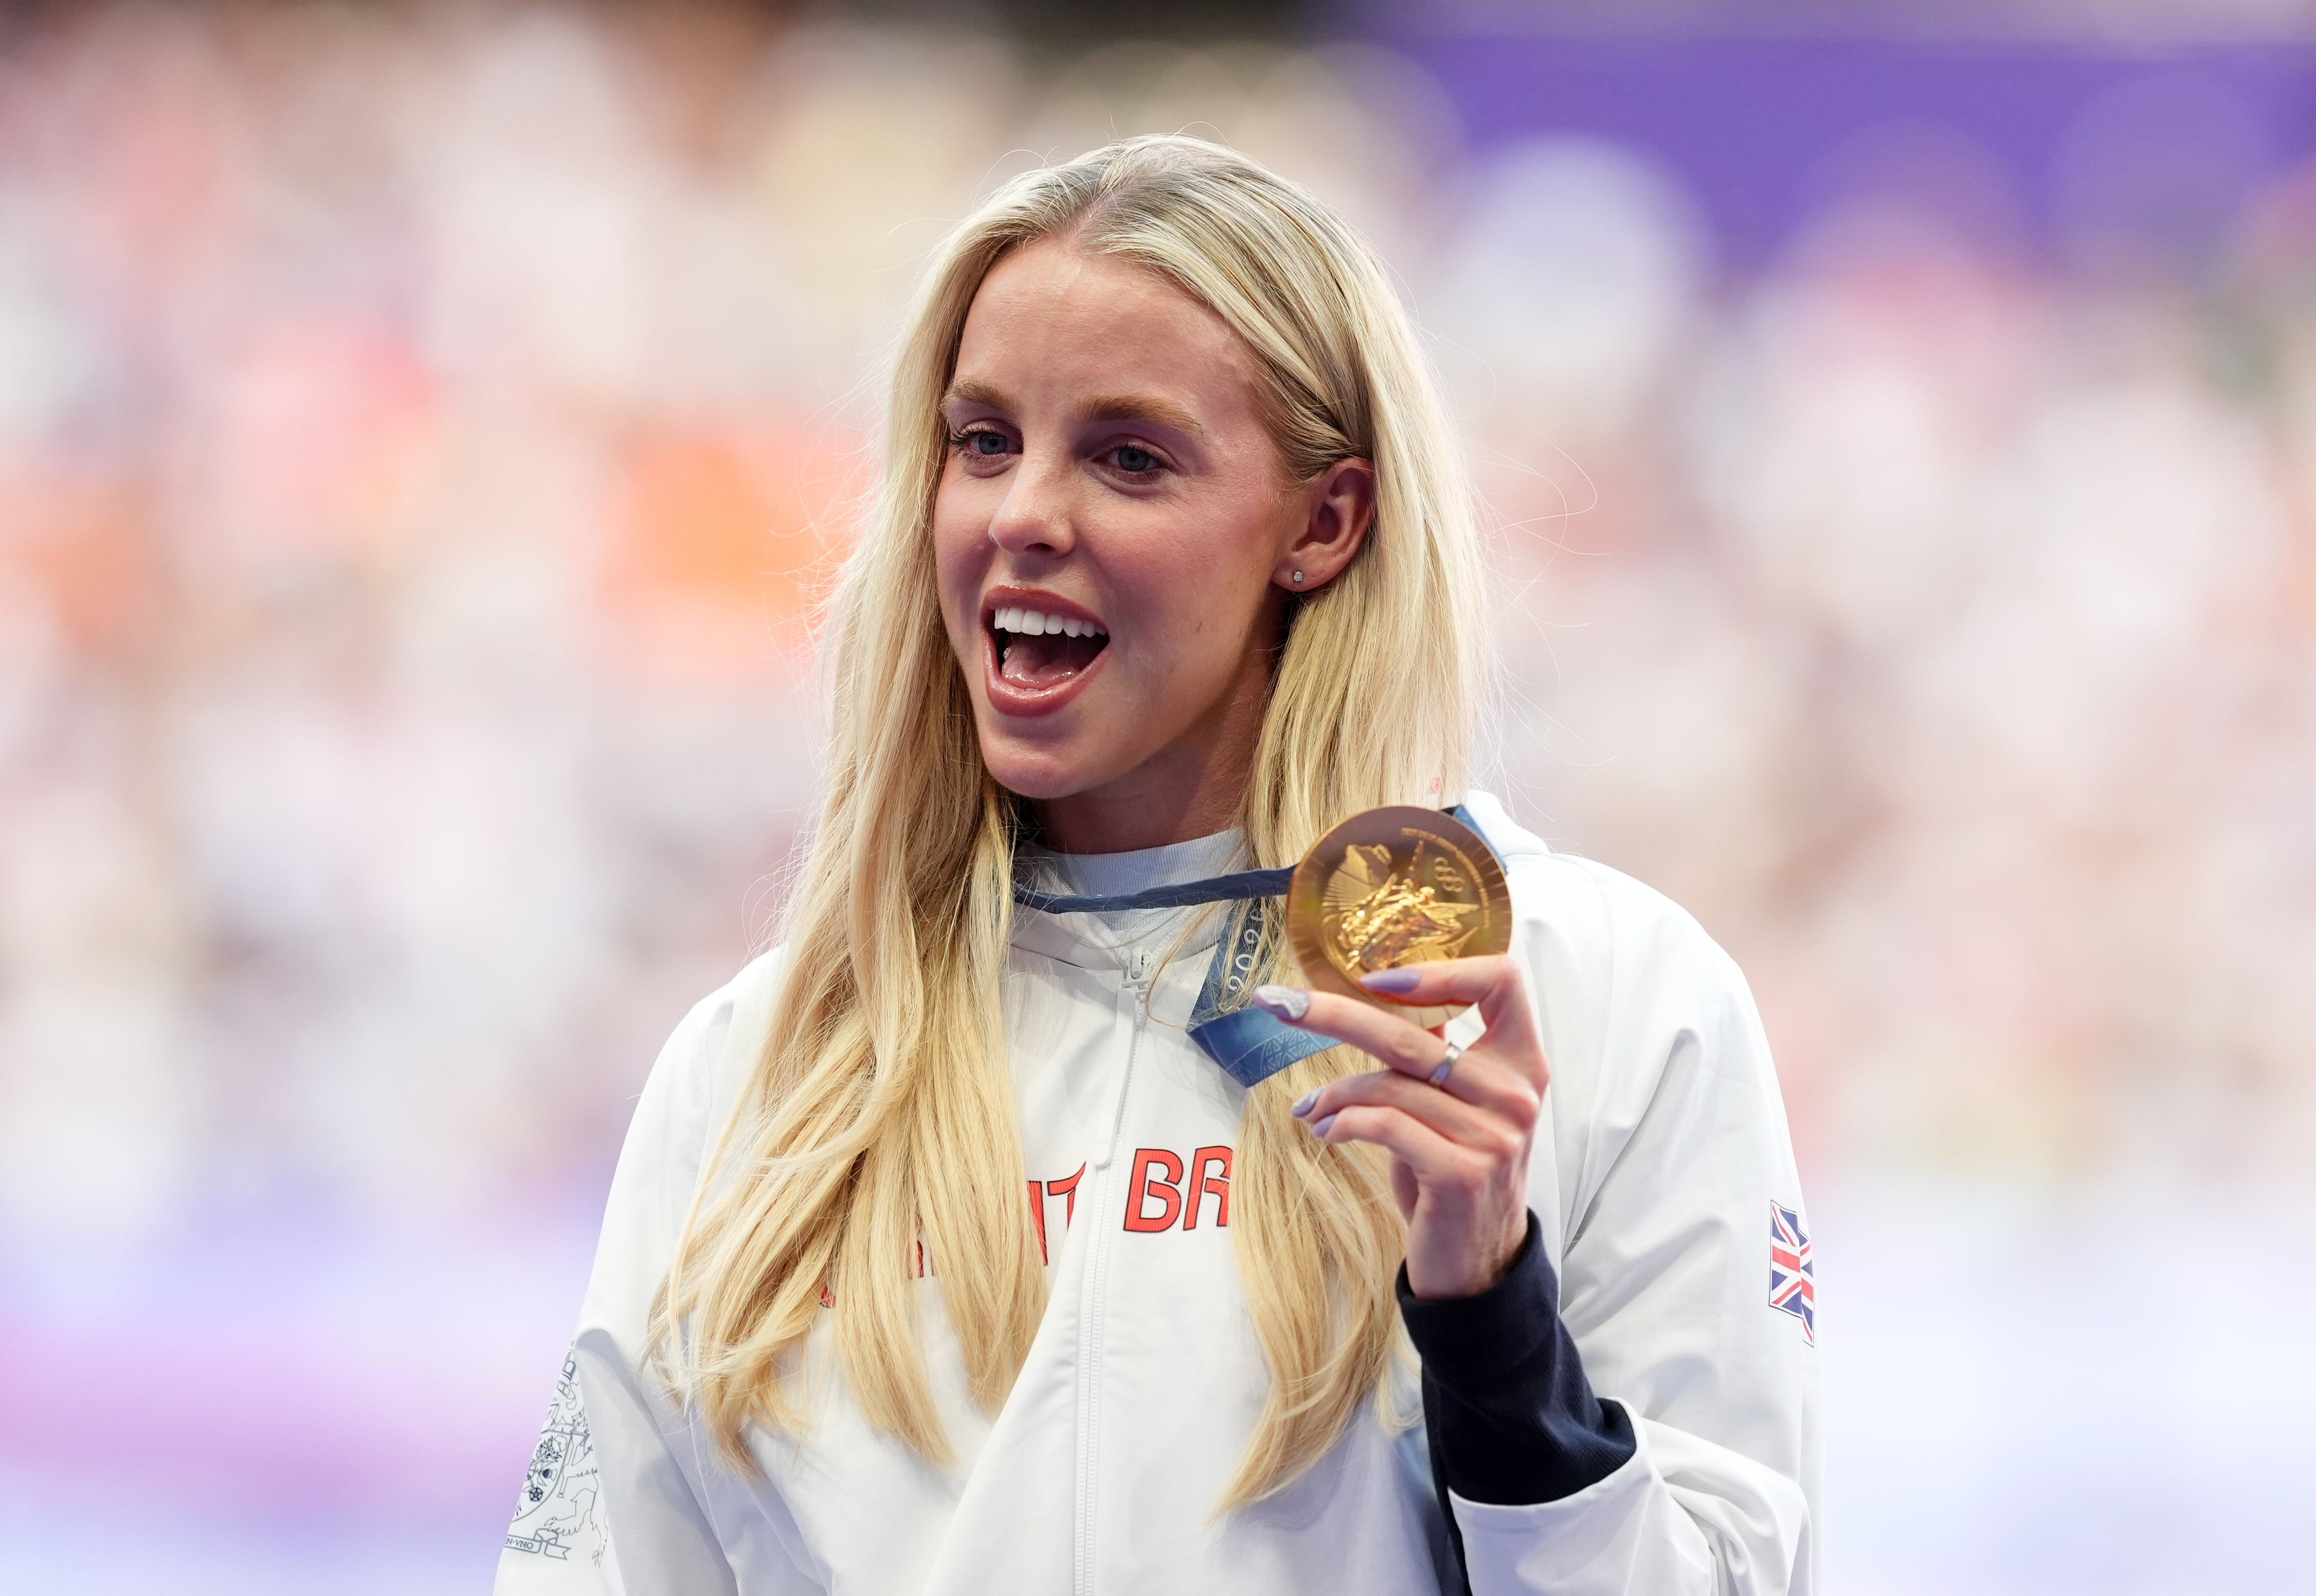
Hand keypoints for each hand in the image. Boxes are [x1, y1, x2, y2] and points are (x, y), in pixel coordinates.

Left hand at [1251, 956, 1545, 1299]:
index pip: (1502, 980)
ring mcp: (1494, 1134)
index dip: (1440, 969)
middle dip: (1334, 1015)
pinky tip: (1326, 1130)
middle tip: (1280, 1004)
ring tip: (1310, 1108)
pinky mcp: (1462, 1173)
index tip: (1375, 979)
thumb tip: (1362, 1002)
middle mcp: (1515, 1093)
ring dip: (1334, 1093)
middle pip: (1416, 1034)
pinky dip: (1344, 1122)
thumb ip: (1433, 1056)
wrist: (1476, 1262)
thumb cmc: (1453, 1169)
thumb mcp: (1453, 1105)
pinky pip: (1385, 1125)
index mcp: (1521, 1061)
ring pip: (1390, 1084)